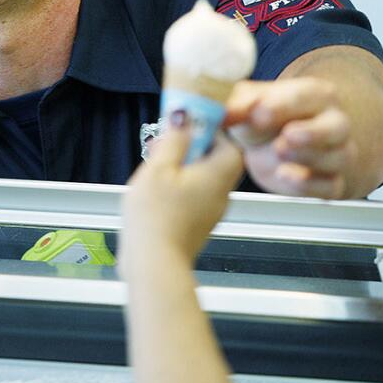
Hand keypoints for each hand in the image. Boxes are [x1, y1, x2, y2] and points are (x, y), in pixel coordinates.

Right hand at [123, 120, 243, 264]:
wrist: (153, 263)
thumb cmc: (156, 217)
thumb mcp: (160, 168)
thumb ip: (174, 140)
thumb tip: (184, 119)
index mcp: (219, 175)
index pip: (228, 143)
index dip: (210, 130)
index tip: (187, 123)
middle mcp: (221, 194)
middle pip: (214, 160)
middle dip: (190, 148)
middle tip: (165, 144)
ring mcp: (210, 212)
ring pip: (202, 178)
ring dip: (182, 168)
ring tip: (155, 167)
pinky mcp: (196, 225)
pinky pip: (193, 196)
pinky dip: (178, 188)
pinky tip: (155, 191)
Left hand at [223, 77, 357, 198]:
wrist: (267, 147)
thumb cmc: (262, 118)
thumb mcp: (246, 104)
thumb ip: (238, 105)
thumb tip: (226, 112)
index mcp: (315, 95)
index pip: (306, 97)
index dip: (282, 106)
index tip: (259, 113)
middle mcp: (333, 123)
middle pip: (336, 127)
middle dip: (312, 133)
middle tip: (286, 137)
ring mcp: (337, 154)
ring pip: (337, 158)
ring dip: (308, 157)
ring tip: (278, 152)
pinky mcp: (330, 182)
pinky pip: (329, 186)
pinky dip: (309, 185)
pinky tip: (285, 175)